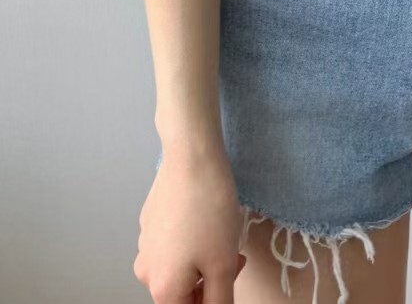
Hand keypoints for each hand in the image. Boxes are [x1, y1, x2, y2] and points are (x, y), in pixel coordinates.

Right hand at [134, 143, 246, 303]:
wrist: (192, 157)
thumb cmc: (210, 211)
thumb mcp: (223, 265)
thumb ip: (218, 302)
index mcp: (162, 289)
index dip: (215, 298)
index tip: (231, 273)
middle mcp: (146, 272)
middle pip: (183, 293)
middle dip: (210, 279)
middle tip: (232, 252)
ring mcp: (144, 244)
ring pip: (179, 267)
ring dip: (202, 258)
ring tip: (219, 229)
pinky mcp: (149, 221)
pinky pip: (172, 243)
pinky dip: (191, 238)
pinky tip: (204, 213)